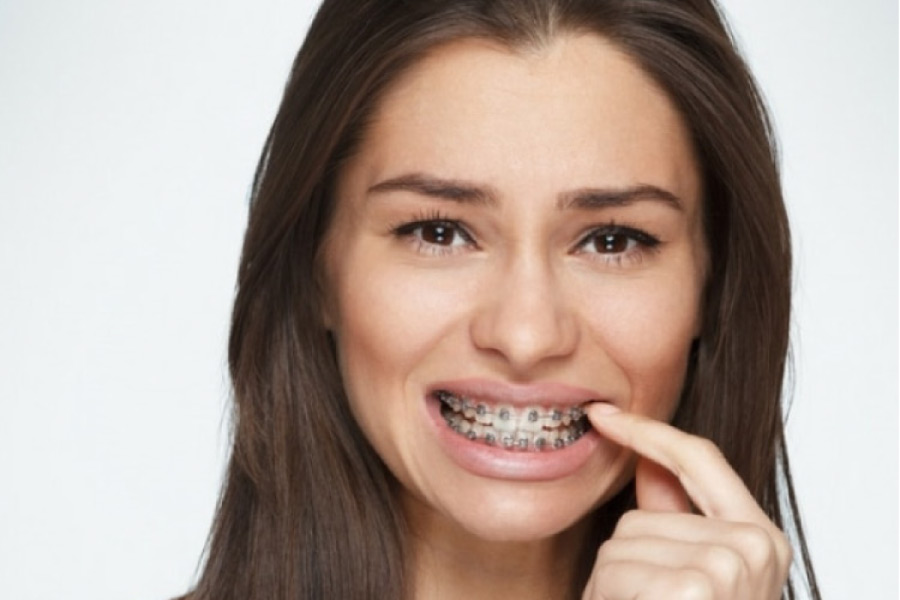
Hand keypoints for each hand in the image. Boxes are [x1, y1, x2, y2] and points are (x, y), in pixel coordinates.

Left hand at [581, 404, 791, 599]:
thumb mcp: (688, 575)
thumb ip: (674, 518)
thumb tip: (648, 461)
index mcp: (763, 539)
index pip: (699, 458)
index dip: (646, 433)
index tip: (602, 414)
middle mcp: (757, 547)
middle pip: (642, 515)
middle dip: (623, 562)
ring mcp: (729, 565)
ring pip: (623, 540)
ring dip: (611, 584)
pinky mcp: (695, 588)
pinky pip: (615, 568)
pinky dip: (606, 596)